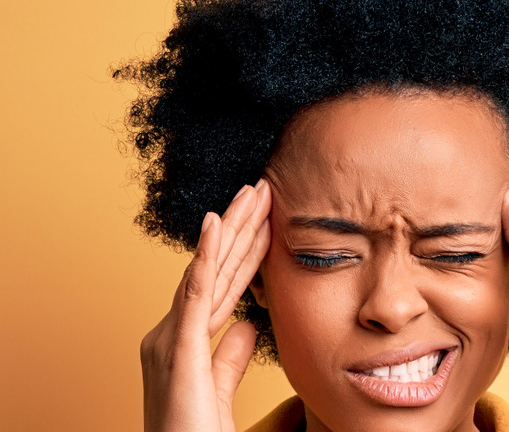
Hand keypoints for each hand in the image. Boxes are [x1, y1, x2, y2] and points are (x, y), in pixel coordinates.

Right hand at [140, 180, 271, 431]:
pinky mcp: (177, 349)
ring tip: (252, 193)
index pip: (222, 285)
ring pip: (208, 272)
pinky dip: (206, 257)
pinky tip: (216, 223)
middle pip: (214, 270)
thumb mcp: (219, 390)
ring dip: (232, 229)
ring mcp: (170, 338)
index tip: (267, 220)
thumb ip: (230, 357)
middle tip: (262, 189)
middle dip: (240, 228)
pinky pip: (196, 295)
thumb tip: (250, 325)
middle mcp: (172, 332)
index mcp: (183, 340)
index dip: (244, 251)